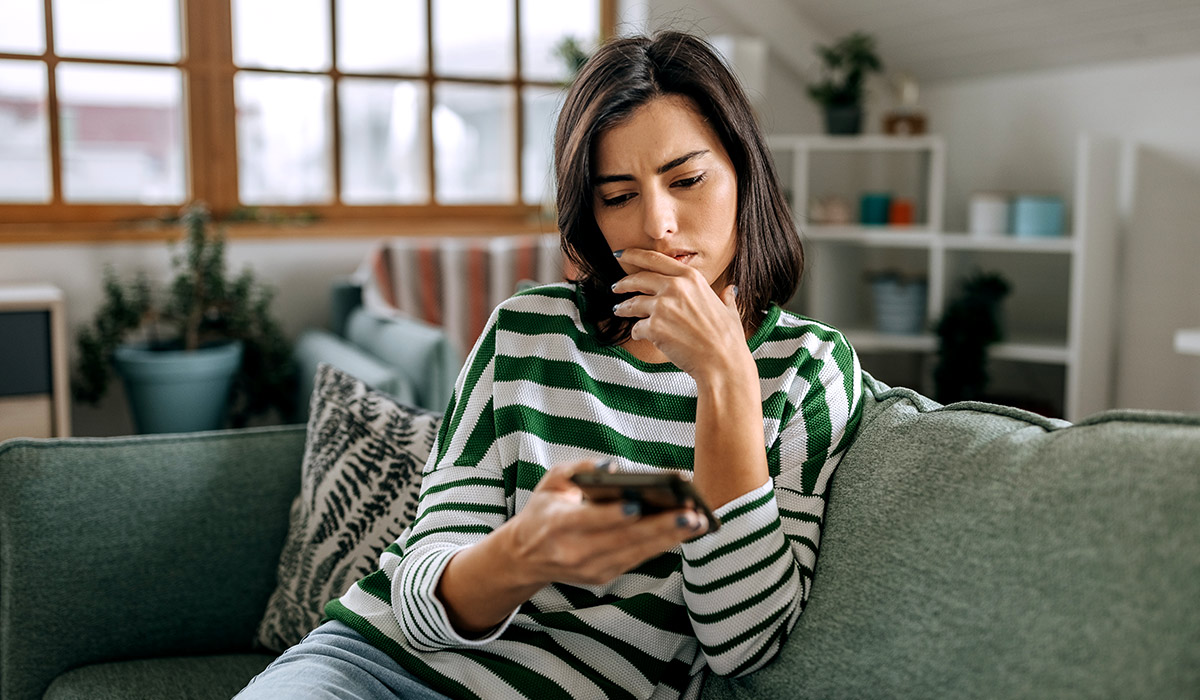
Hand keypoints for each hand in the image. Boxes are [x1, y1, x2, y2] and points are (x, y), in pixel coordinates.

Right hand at [504, 459, 707, 586]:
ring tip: (698, 522)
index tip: (638, 504)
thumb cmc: (545, 509)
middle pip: (622, 540)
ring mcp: (590, 569)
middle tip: (690, 515)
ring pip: (635, 553)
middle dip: (659, 528)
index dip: (612, 515)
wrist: (526, 556)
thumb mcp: (551, 482)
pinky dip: (661, 546)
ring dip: (669, 539)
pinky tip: (684, 532)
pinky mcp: (603, 577)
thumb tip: (613, 465)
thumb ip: (579, 468)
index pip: (588, 521)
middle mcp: (574, 552)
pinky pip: (637, 559)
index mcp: (556, 525)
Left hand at [611, 248, 746, 378]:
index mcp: (691, 278)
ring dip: (623, 307)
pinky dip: (636, 332)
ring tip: (618, 310)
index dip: (634, 255)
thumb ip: (724, 297)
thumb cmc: (728, 339)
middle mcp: (675, 287)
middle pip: (638, 278)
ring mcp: (663, 306)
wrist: (722, 362)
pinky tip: (639, 334)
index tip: (622, 254)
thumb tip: (730, 290)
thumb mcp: (728, 310)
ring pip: (632, 303)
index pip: (655, 259)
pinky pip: (636, 327)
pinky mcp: (654, 327)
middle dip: (623, 283)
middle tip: (616, 286)